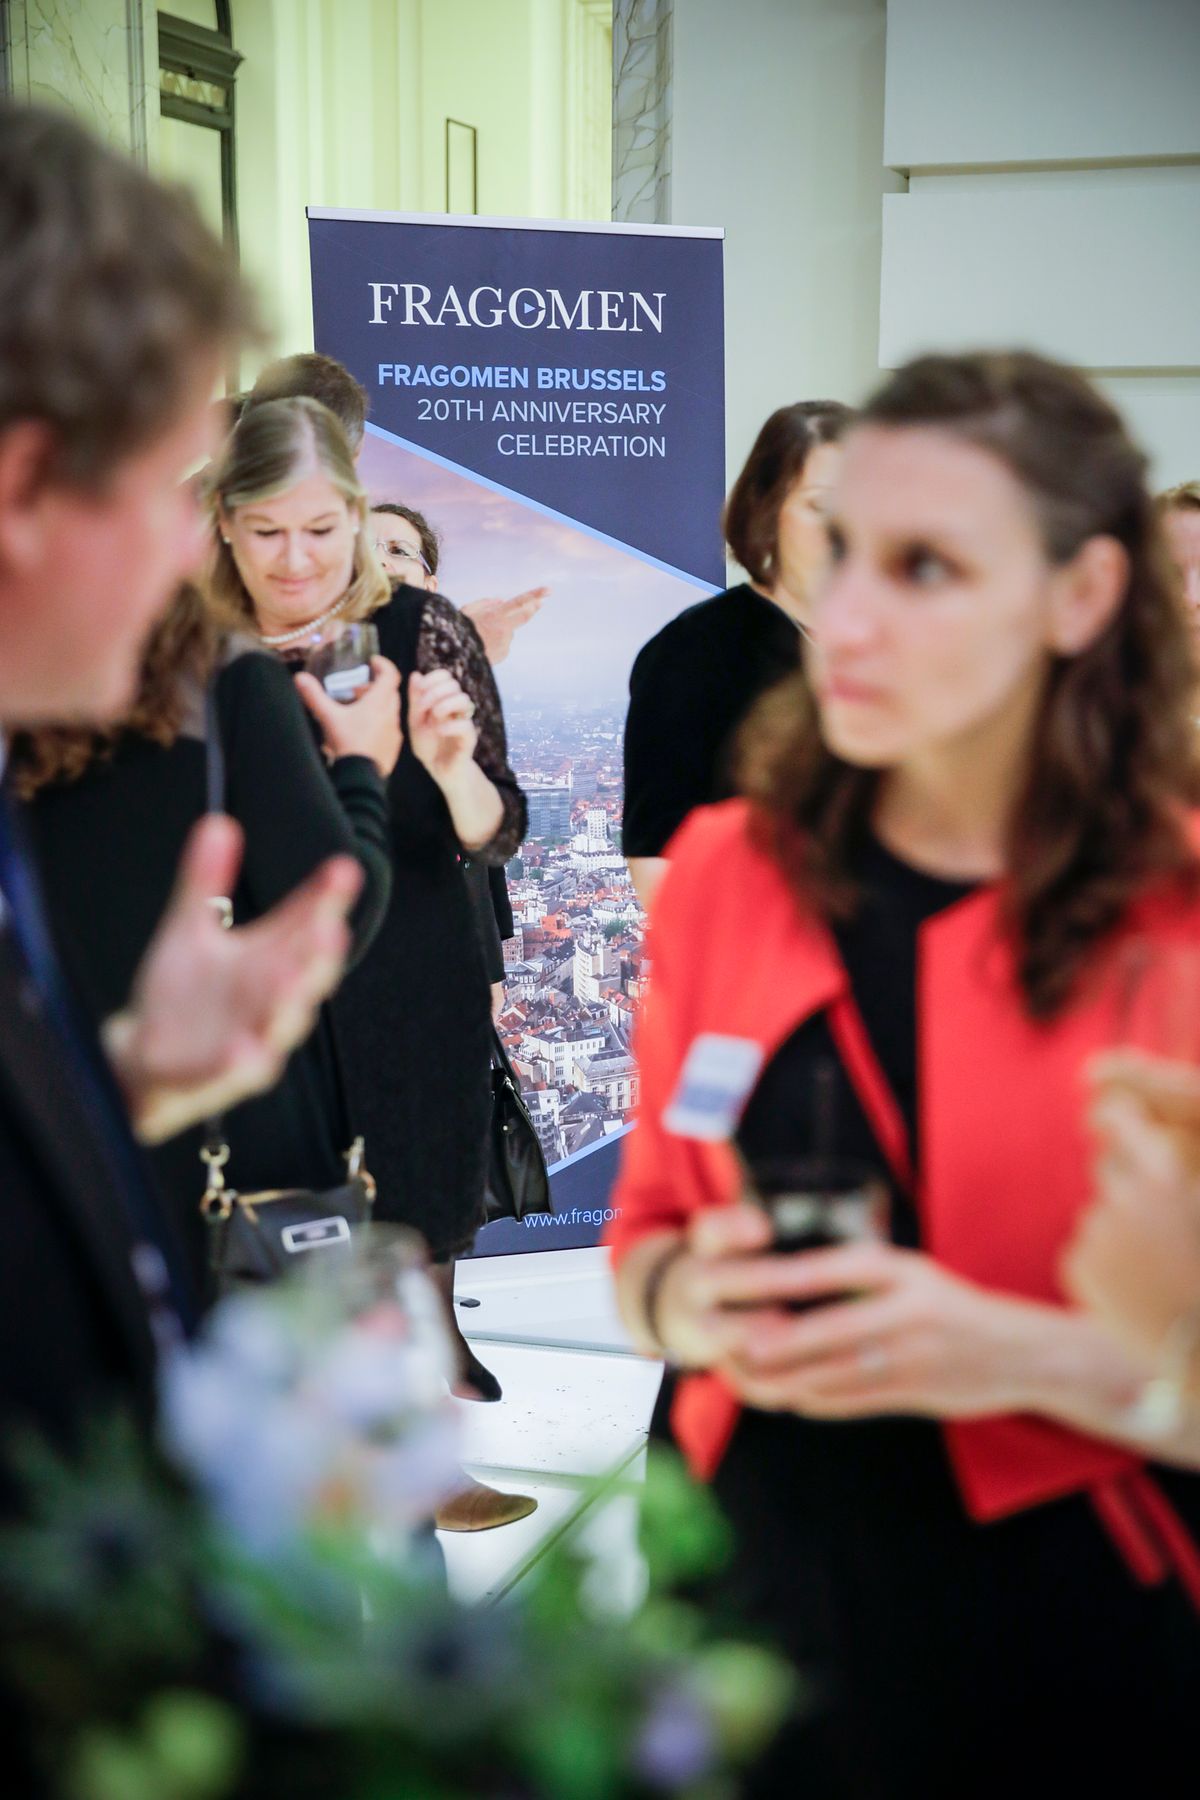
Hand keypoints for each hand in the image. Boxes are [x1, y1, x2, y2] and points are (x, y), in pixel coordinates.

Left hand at [103, 815, 359, 1143]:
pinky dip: (244, 1060)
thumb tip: (218, 822)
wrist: (147, 1060)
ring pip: (282, 1020)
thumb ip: (205, 879)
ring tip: (293, 978)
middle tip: (328, 926)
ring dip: (290, 1001)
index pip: (305, 920)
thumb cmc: (183, 996)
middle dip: (318, 952)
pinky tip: (244, 1049)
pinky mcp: (223, 1072)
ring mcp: (252, 1035)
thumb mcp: (189, 929)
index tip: (343, 869)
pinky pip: (239, 1068)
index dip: (325, 898)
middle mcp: (269, 995)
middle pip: (306, 971)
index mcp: (268, 956)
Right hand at [293, 656, 401, 775]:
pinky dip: (379, 722)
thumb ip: (314, 696)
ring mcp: (394, 732)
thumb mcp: (328, 717)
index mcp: (379, 703)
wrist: (361, 777)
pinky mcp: (393, 747)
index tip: (373, 662)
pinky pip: (389, 727)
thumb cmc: (347, 743)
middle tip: (356, 690)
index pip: (391, 675)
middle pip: (389, 692)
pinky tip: (362, 731)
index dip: (383, 665)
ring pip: (390, 710)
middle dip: (375, 686)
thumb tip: (299, 678)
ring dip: (376, 705)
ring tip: (355, 710)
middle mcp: (391, 714)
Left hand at [407, 668, 477, 785]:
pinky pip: (466, 725)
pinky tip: (438, 731)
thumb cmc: (428, 745)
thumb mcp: (415, 720)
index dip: (432, 678)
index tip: (419, 692)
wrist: (439, 769)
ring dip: (444, 705)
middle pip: (454, 684)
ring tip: (433, 718)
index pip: (445, 676)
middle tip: (423, 709)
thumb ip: (415, 699)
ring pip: (464, 699)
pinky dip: (449, 726)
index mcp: (444, 699)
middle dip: (434, 692)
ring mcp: (464, 721)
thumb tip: (416, 674)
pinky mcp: (469, 738)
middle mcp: (456, 707)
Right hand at [461, 588, 546, 663]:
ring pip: (508, 631)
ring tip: (480, 634)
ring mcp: (505, 642)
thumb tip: (501, 600)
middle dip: (533, 607)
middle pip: (524, 615)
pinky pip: (502, 643)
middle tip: (541, 601)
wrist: (457, 658)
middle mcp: (504, 629)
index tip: (548, 590)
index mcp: (495, 616)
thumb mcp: (467, 611)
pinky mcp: (504, 653)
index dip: (534, 595)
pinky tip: (482, 645)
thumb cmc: (458, 630)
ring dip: (498, 630)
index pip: (519, 602)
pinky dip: (495, 642)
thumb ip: (485, 603)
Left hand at [655, 1203, 1048, 1419]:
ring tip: (740, 1376)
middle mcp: (902, 1312)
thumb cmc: (950, 1305)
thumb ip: (856, 1274)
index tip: (732, 1285)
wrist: (1021, 1352)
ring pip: (829, 1373)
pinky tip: (782, 1394)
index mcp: (897, 1271)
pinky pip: (846, 1402)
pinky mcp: (911, 1397)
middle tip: (728, 1344)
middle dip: (770, 1342)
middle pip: (822, 1331)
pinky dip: (808, 1399)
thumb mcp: (909, 1272)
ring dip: (781, 1378)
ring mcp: (909, 1358)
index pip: (823, 1271)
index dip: (773, 1281)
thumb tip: (786, 1281)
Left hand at [1063, 1077, 1199, 1363]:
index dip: (1112, 1116)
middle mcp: (1127, 1195)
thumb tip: (1105, 1120)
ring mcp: (1098, 1230)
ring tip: (1158, 1270)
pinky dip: (1105, 1267)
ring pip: (1099, 1216)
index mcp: (1169, 1173)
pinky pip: (1086, 1252)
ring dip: (1120, 1233)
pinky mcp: (1078, 1264)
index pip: (1119, 1116)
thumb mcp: (1196, 1204)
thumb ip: (1167, 1171)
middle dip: (1125, 1185)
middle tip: (1159, 1227)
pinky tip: (1137, 1292)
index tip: (1102, 1116)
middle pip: (1107, 1167)